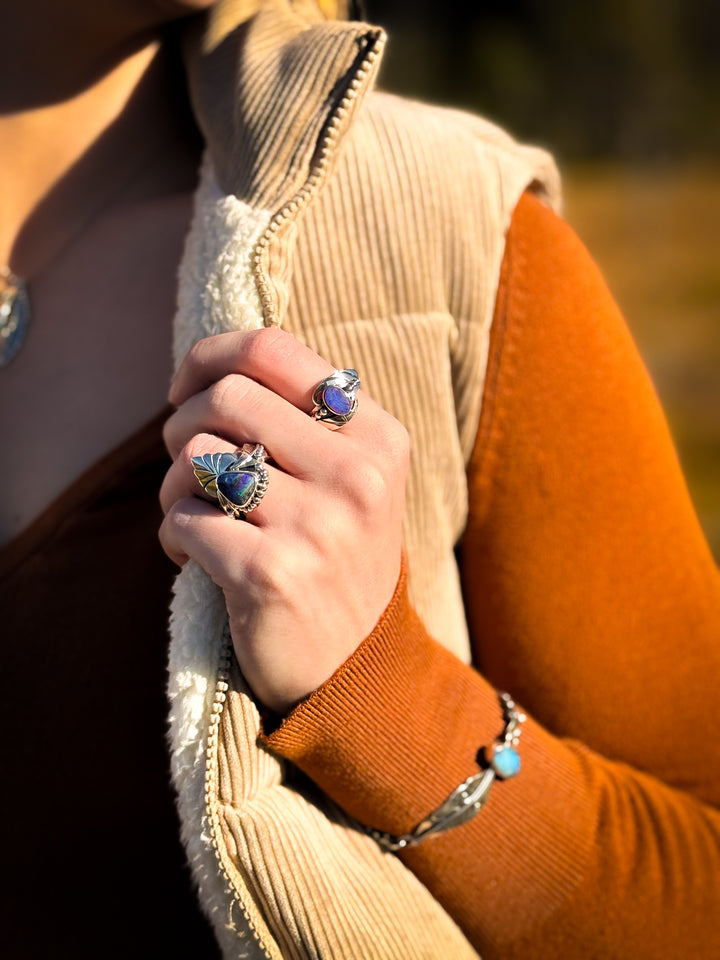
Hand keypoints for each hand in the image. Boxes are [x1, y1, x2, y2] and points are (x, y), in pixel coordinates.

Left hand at [159, 327, 408, 713]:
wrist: (359, 669)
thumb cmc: (337, 558)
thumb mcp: (351, 480)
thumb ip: (302, 420)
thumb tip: (210, 369)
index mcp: (377, 437)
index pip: (273, 349)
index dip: (210, 357)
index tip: (184, 391)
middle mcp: (357, 475)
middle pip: (225, 397)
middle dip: (181, 425)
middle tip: (188, 466)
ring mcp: (318, 526)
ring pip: (196, 458)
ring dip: (174, 488)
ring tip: (195, 517)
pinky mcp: (272, 574)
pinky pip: (182, 521)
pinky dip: (173, 537)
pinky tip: (193, 559)